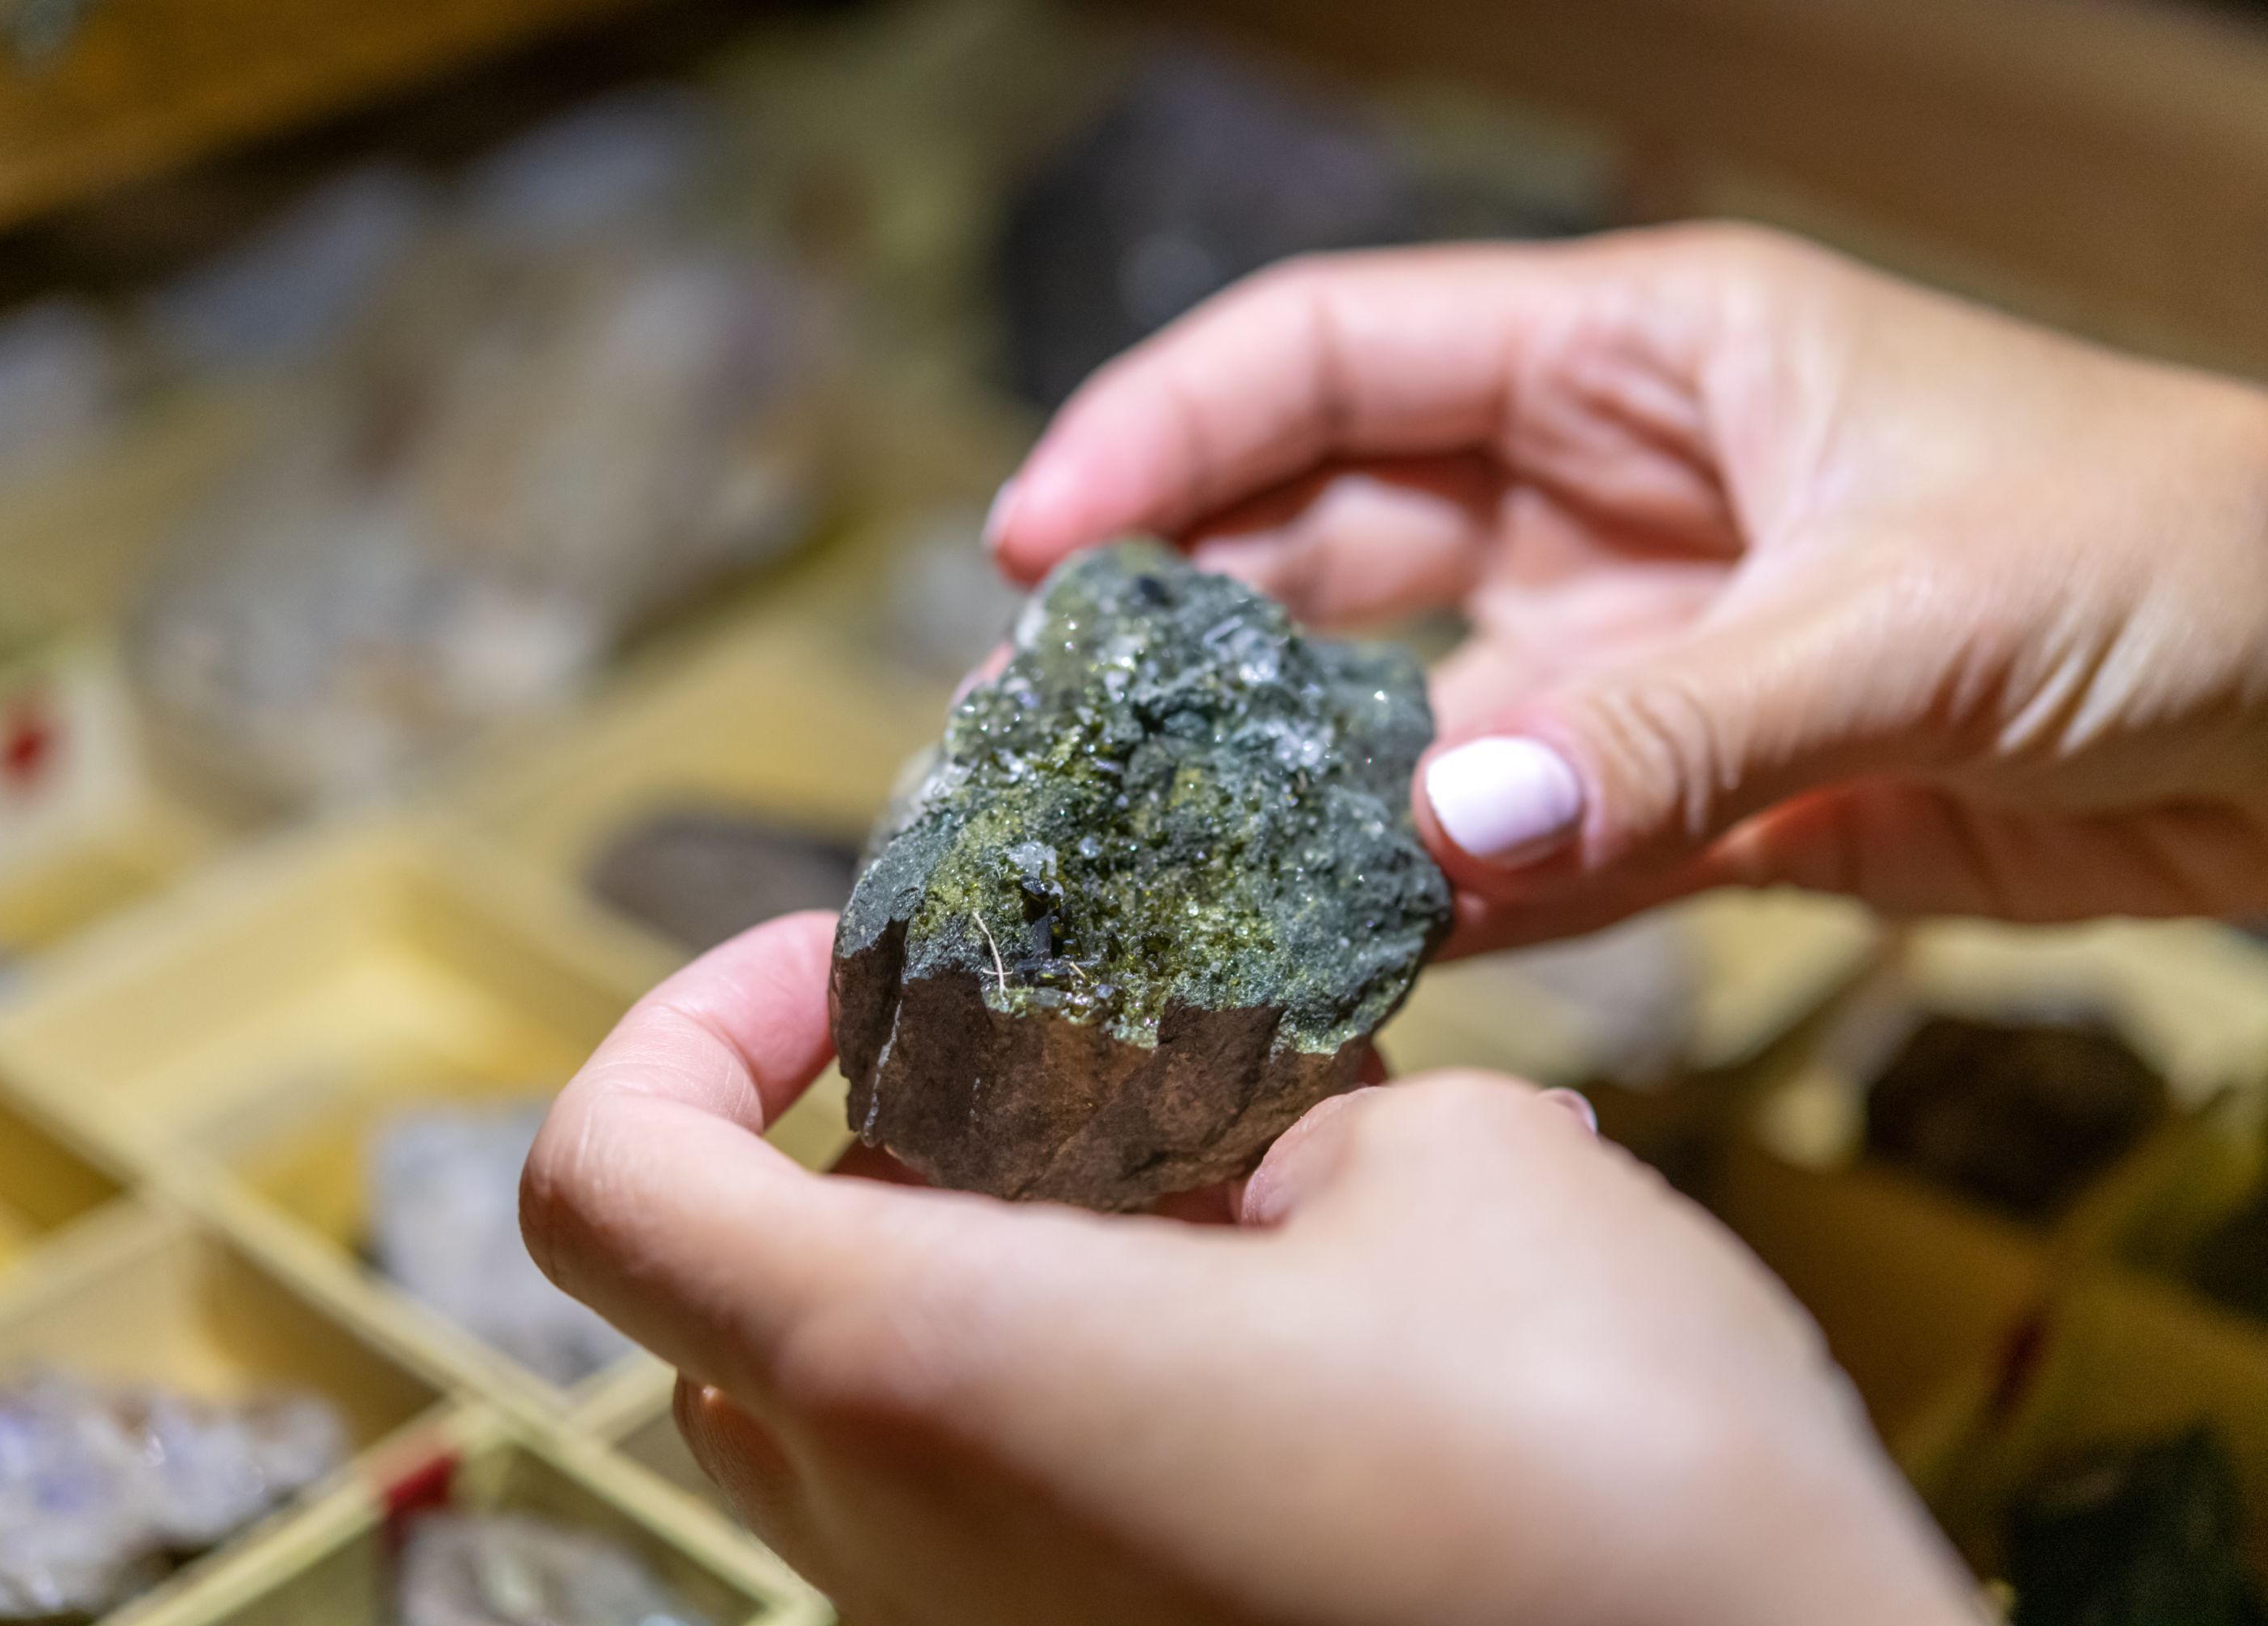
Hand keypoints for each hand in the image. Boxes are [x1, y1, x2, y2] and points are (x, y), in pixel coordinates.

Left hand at [523, 913, 1981, 1625]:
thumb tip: (1258, 1135)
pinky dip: (1070, 1381)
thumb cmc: (1606, 1485)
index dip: (686, 1025)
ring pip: (862, 1418)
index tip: (853, 966)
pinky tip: (1287, 1323)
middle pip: (725, 1302)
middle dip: (856, 1150)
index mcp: (921, 1368)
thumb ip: (1300, 1109)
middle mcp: (899, 1541)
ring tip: (1208, 1183)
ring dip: (979, 1266)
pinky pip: (993, 1512)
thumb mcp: (1460, 1170)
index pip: (605, 1182)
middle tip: (1048, 1066)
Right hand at [987, 223, 2267, 952]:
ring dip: (1301, 797)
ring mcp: (1642, 654)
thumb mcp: (1914, 611)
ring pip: (1412, 720)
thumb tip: (1437, 841)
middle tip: (1049, 740)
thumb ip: (1670, 725)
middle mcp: (1611, 495)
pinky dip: (1446, 903)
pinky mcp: (1695, 794)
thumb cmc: (2183, 553)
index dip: (1166, 436)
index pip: (1338, 358)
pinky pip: (1527, 847)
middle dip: (1186, 628)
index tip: (1035, 547)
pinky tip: (1347, 957)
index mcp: (1639, 357)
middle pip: (1332, 543)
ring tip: (1162, 877)